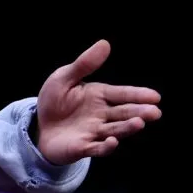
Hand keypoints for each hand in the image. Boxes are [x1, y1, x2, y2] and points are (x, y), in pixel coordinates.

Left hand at [36, 40, 161, 165]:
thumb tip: (105, 44)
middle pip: (123, 113)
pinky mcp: (82, 147)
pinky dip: (105, 147)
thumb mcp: (63, 78)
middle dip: (139, 113)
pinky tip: (113, 142)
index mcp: (99, 96)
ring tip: (139, 123)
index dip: (138, 95)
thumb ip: (84, 64)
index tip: (155, 97)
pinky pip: (95, 148)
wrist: (37, 127)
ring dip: (126, 128)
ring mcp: (93, 132)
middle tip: (155, 113)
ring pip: (114, 130)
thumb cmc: (54, 101)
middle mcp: (101, 115)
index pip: (122, 94)